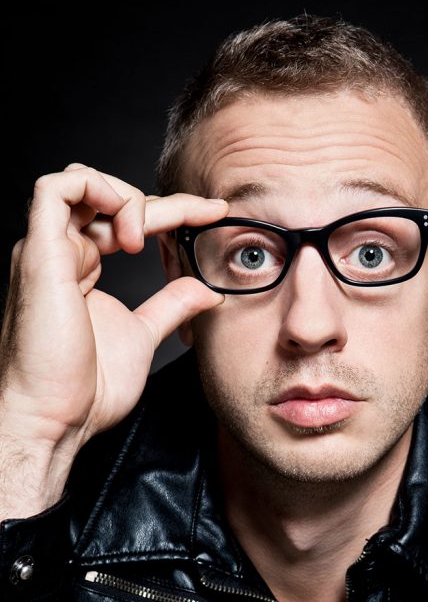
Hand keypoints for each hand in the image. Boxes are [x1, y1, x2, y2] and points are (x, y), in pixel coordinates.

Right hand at [0, 164, 227, 518]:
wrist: (56, 419)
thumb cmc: (86, 391)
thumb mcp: (142, 336)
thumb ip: (171, 306)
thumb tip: (207, 290)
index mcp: (82, 269)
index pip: (126, 220)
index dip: (173, 211)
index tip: (215, 214)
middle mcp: (61, 254)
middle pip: (110, 197)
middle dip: (164, 201)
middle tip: (205, 213)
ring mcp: (47, 251)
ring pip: (81, 181)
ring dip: (126, 196)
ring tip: (145, 238)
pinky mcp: (39, 253)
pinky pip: (55, 188)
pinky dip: (97, 188)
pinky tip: (127, 225)